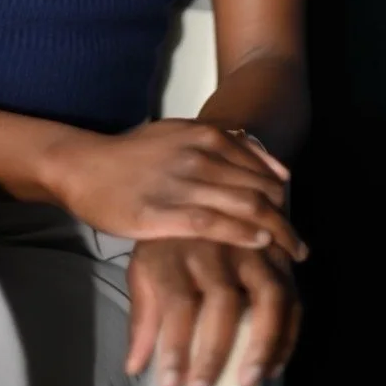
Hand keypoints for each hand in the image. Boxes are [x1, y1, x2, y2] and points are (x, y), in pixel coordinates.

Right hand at [43, 119, 306, 257]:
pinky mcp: (164, 212)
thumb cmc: (132, 155)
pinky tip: (258, 245)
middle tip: (300, 244)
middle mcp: (199, 155)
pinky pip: (216, 224)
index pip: (261, 166)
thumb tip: (255, 148)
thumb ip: (216, 139)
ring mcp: (183, 183)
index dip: (282, 193)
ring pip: (246, 207)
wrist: (85, 166)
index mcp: (204, 134)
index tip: (291, 213)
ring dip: (276, 232)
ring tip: (291, 252)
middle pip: (260, 189)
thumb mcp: (177, 132)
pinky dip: (244, 234)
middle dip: (286, 219)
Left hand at [126, 238, 301, 385]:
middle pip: (223, 299)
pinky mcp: (277, 252)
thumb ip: (143, 317)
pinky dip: (288, 333)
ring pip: (269, 294)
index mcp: (177, 248)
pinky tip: (274, 364)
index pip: (176, 299)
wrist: (200, 190)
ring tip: (251, 379)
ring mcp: (251, 245)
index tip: (171, 383)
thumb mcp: (144, 268)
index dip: (174, 344)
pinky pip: (292, 294)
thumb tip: (134, 365)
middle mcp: (216, 244)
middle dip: (215, 351)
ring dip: (265, 342)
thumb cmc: (167, 241)